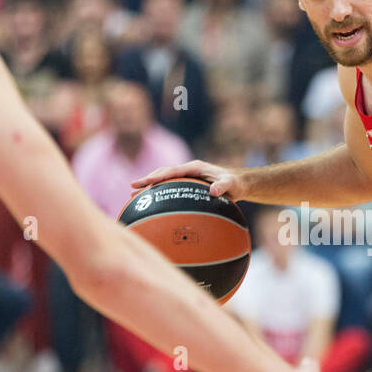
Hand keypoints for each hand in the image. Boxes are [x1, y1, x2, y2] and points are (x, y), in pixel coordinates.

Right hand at [130, 159, 249, 199]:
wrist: (239, 184)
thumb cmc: (236, 184)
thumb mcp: (232, 185)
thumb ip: (224, 186)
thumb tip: (213, 191)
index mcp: (194, 167)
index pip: (172, 171)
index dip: (158, 176)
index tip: (146, 182)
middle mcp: (187, 171)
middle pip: (163, 174)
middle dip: (147, 180)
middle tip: (132, 187)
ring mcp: (186, 178)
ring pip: (163, 181)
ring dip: (149, 187)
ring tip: (133, 196)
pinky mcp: (186, 186)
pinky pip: (169, 189)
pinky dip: (158, 194)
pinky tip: (150, 204)